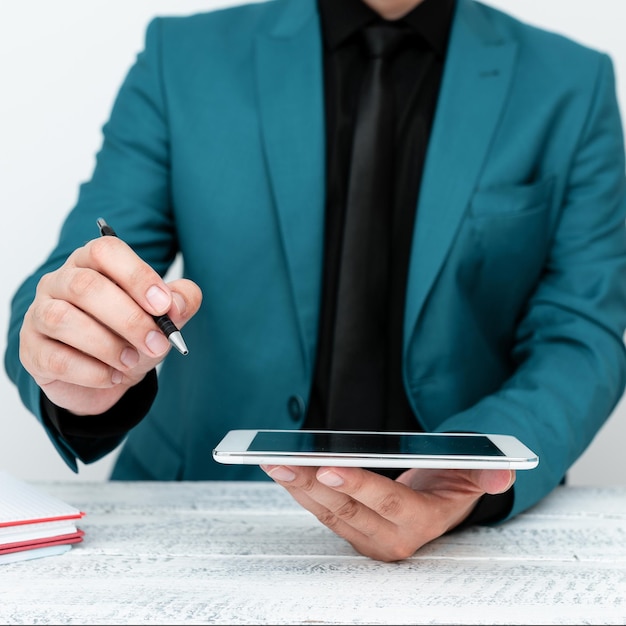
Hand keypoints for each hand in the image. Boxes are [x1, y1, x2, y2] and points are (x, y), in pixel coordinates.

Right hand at [19, 235, 201, 415]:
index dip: (137, 276)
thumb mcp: (163, 318)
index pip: (105, 251)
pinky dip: (92, 372)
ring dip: (107, 346)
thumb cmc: (132, 335)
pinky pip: (56, 359)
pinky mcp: (32, 350)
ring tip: (133, 362)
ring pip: (63, 320)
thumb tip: (176, 304)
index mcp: (93, 263)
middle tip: (158, 343)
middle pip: (85, 286)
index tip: (164, 305)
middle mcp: (60, 281)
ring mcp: (40, 314)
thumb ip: (179, 302)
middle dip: (129, 318)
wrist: (108, 376)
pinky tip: (113, 376)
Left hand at [261, 464, 514, 561]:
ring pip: (328, 513)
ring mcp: (369, 538)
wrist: (439, 504)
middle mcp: (392, 537)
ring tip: (273, 462)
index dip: (358, 486)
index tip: (328, 469)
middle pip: (347, 510)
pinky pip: (323, 513)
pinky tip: (284, 471)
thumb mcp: (474, 474)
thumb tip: (503, 472)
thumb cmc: (452, 482)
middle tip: (283, 461)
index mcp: (423, 521)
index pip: (387, 503)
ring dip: (299, 488)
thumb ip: (488, 472)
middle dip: (312, 485)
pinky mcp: (353, 532)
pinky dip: (302, 491)